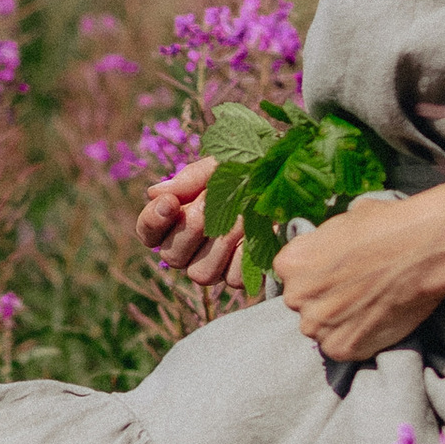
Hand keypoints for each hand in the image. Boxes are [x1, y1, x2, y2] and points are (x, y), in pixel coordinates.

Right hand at [137, 150, 244, 297]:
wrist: (295, 179)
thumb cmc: (251, 169)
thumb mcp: (220, 165)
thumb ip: (189, 179)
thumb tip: (154, 193)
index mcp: (178, 222)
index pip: (149, 232)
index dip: (153, 221)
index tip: (169, 201)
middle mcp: (193, 250)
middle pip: (172, 256)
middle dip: (192, 227)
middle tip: (212, 201)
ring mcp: (219, 266)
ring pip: (201, 273)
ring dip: (221, 241)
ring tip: (241, 215)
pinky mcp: (247, 276)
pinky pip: (235, 278)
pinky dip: (245, 254)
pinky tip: (256, 233)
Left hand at [276, 193, 444, 362]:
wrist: (422, 250)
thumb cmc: (387, 226)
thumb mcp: (342, 222)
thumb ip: (323, 244)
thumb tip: (326, 247)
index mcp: (290, 263)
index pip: (293, 276)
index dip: (317, 276)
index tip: (339, 275)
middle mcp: (295, 296)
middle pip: (304, 304)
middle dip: (325, 300)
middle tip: (357, 291)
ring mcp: (316, 325)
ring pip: (321, 328)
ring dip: (339, 322)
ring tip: (369, 305)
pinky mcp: (340, 348)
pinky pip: (342, 347)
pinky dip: (358, 339)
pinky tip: (376, 319)